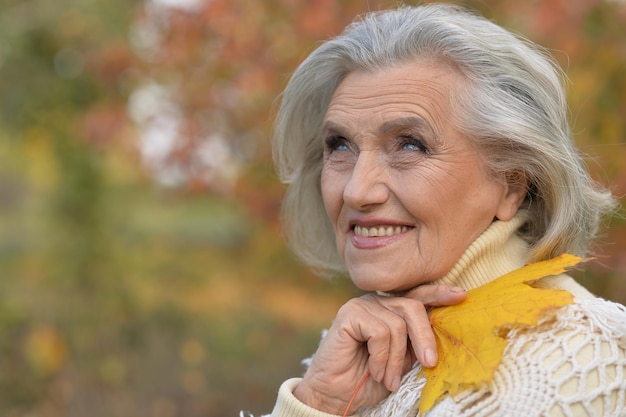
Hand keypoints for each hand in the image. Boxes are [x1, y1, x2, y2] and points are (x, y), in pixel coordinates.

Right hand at [293, 284, 465, 414]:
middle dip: (425, 337)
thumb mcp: (401, 360)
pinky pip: (380, 332)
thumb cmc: (368, 379)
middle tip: (430, 363)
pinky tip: (373, 370)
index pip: (418, 296)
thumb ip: (415, 343)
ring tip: (387, 378)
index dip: (438, 294)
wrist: (335, 394)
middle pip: (413, 307)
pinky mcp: (350, 314)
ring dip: (396, 359)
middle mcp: (377, 302)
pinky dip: (381, 357)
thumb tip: (440, 336)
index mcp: (390, 310)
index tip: (461, 295)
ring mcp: (362, 305)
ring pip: (398, 325)